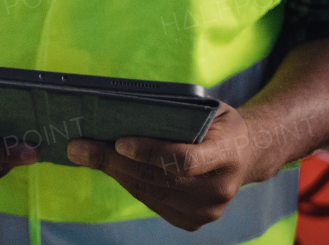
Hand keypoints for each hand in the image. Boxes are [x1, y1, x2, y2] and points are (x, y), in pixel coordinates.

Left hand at [66, 103, 266, 231]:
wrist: (249, 154)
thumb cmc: (220, 123)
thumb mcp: (209, 108)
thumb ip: (177, 112)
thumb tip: (121, 110)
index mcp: (228, 155)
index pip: (184, 160)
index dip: (150, 152)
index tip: (118, 142)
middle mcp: (219, 189)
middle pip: (158, 179)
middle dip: (113, 161)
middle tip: (79, 147)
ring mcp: (207, 211)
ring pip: (149, 192)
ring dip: (114, 172)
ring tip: (85, 153)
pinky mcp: (193, 221)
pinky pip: (152, 201)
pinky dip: (129, 182)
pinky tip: (111, 166)